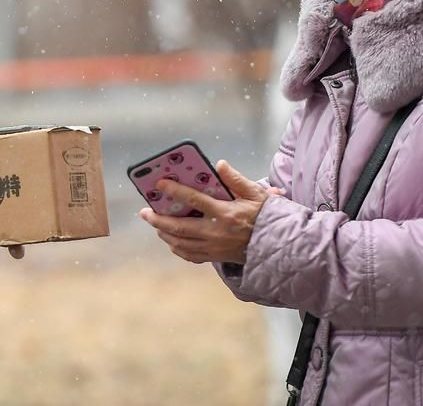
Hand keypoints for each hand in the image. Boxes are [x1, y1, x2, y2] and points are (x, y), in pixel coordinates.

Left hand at [138, 160, 278, 264]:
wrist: (278, 246)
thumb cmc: (266, 216)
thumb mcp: (256, 193)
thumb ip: (236, 179)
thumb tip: (220, 164)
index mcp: (226, 213)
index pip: (195, 200)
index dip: (175, 191)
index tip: (159, 185)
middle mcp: (217, 232)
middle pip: (179, 227)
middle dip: (158, 219)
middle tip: (144, 212)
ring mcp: (215, 248)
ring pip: (181, 243)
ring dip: (164, 234)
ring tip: (154, 223)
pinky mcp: (216, 257)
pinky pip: (190, 255)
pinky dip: (177, 248)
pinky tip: (171, 240)